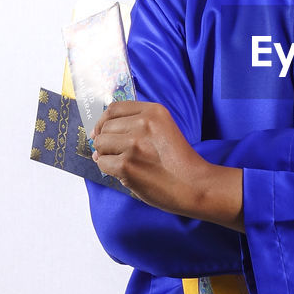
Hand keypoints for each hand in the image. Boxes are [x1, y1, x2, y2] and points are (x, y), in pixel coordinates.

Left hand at [92, 101, 243, 230]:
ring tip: (124, 163)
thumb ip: (138, 125)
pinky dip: (109, 169)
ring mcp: (133, 144)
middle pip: (105, 127)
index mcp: (154, 111)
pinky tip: (124, 173)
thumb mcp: (164, 129)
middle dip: (106, 141)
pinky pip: (102, 163)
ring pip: (100, 144)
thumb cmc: (180, 162)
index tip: (102, 131)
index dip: (104, 121)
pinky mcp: (126, 165)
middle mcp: (143, 123)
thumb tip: (100, 134)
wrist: (194, 185)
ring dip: (106, 155)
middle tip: (119, 154)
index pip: (114, 108)